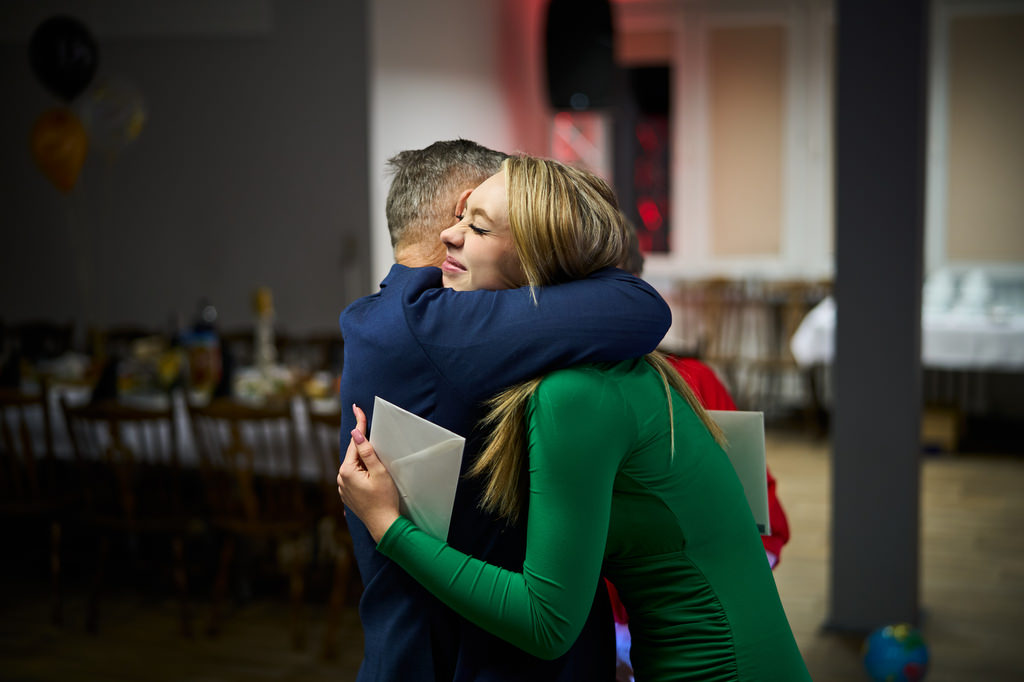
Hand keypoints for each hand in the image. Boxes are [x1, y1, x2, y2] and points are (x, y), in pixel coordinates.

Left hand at [337, 403, 400, 542]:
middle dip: (363, 445)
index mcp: (347, 471)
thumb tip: (356, 434)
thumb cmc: (384, 499)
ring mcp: (343, 488)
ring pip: (354, 466)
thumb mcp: (379, 472)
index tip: (357, 408)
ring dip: (364, 461)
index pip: (354, 442)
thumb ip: (367, 452)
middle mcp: (340, 478)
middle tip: (371, 434)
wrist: (383, 525)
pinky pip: (354, 477)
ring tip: (378, 467)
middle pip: (354, 454)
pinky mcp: (348, 495)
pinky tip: (371, 476)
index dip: (359, 424)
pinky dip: (362, 472)